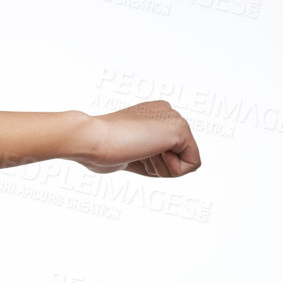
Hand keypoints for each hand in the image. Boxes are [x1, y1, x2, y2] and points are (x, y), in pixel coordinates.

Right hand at [72, 100, 201, 177]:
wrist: (90, 138)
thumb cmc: (98, 148)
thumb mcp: (128, 151)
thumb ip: (148, 156)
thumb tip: (163, 166)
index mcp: (152, 114)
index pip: (166, 150)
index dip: (149, 162)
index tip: (128, 150)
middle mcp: (167, 112)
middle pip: (178, 156)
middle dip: (158, 165)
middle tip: (132, 152)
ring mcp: (174, 119)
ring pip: (186, 160)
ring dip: (162, 168)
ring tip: (137, 151)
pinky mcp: (180, 130)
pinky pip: (192, 164)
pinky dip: (171, 170)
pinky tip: (148, 154)